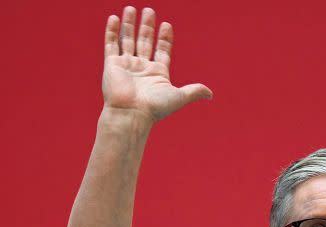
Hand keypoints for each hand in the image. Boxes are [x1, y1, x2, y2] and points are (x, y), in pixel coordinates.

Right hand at [102, 6, 211, 122]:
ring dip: (129, 24)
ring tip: (130, 8)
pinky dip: (112, 31)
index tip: (167, 25)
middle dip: (147, 26)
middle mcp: (142, 67)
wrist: (131, 114)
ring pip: (127, 39)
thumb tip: (210, 94)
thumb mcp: (179, 96)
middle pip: (145, 41)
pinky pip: (111, 44)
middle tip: (149, 10)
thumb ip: (194, 91)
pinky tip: (114, 18)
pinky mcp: (112, 64)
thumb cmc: (155, 107)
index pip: (162, 50)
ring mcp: (126, 65)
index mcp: (158, 73)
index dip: (165, 38)